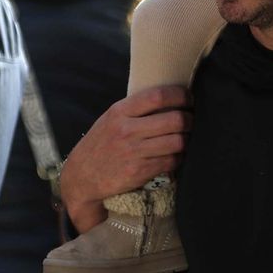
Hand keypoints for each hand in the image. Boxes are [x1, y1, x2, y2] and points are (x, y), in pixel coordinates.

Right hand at [60, 85, 190, 230]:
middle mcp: (127, 130)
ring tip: (184, 138)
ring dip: (186, 140)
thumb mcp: (110, 119)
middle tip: (191, 120)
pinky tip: (175, 155)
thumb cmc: (100, 144)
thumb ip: (134, 109)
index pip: (158, 96)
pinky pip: (171, 161)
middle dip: (189, 120)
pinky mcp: (139, 172)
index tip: (188, 98)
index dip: (180, 95)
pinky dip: (178, 158)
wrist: (82, 177)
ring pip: (177, 142)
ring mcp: (133, 152)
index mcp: (120, 112)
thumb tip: (168, 98)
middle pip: (174, 119)